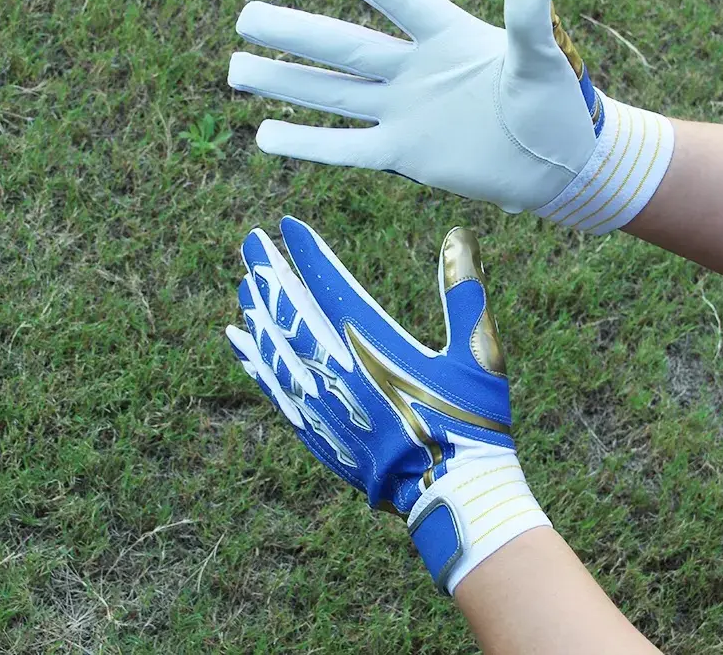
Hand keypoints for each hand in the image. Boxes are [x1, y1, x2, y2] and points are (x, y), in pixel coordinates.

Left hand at [226, 217, 549, 592]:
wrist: (453, 495)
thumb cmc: (473, 423)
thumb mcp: (479, 353)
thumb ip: (465, 293)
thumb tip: (457, 235)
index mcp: (376, 347)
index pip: (329, 286)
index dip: (307, 254)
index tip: (286, 226)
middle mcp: (339, 372)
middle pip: (292, 314)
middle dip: (270, 274)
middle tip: (250, 242)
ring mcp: (322, 406)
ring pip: (276, 351)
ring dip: (258, 315)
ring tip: (243, 286)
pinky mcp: (317, 434)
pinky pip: (275, 391)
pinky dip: (256, 364)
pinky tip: (243, 347)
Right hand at [229, 0, 673, 233]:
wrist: (553, 164)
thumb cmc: (555, 106)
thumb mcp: (542, 59)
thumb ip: (528, 18)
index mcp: (446, 37)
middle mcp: (414, 71)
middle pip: (344, 49)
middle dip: (295, 32)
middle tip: (244, 17)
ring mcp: (404, 113)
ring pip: (334, 95)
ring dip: (287, 84)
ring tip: (237, 70)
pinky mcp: (403, 153)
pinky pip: (348, 148)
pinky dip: (309, 144)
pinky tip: (268, 136)